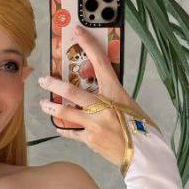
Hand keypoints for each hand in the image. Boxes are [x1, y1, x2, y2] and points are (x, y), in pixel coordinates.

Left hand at [38, 24, 159, 172]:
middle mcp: (103, 107)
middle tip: (42, 79)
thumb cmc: (143, 129)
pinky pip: (72, 133)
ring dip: (52, 108)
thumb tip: (101, 92)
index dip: (89, 46)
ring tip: (43, 104)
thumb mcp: (131, 105)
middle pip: (72, 92)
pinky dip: (65, 129)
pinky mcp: (90, 140)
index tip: (78, 32)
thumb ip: (114, 98)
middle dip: (54, 85)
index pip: (101, 63)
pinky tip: (59, 127)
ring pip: (66, 113)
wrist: (145, 156)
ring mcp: (94, 124)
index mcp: (116, 93)